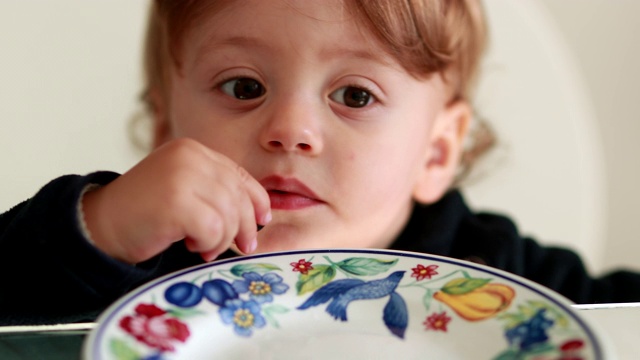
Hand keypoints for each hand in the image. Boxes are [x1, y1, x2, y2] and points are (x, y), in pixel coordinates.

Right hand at [81, 138, 270, 263]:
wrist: (98, 224)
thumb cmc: (144, 213)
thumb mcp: (183, 188)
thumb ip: (213, 190)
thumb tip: (259, 213)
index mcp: (192, 150)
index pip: (239, 174)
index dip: (256, 199)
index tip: (263, 220)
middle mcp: (189, 157)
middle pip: (237, 196)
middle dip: (245, 226)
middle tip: (242, 246)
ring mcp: (182, 177)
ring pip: (229, 214)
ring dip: (221, 238)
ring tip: (203, 246)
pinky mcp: (176, 202)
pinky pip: (214, 229)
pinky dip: (208, 243)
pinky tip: (191, 245)